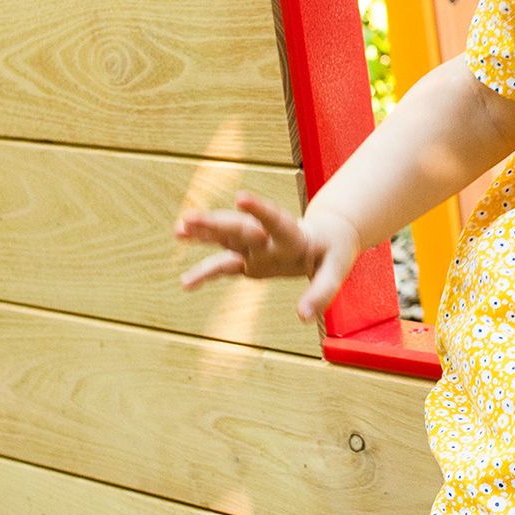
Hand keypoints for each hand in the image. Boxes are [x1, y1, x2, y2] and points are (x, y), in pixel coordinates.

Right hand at [174, 194, 362, 324]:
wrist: (325, 238)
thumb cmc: (333, 251)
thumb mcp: (337, 269)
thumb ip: (322, 291)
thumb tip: (303, 316)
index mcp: (293, 234)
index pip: (275, 220)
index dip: (259, 209)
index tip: (240, 198)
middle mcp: (268, 237)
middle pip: (239, 228)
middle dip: (214, 224)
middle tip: (188, 219)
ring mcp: (254, 247)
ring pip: (224, 238)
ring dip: (201, 234)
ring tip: (177, 231)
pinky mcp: (247, 260)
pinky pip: (222, 265)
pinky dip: (205, 272)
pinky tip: (185, 283)